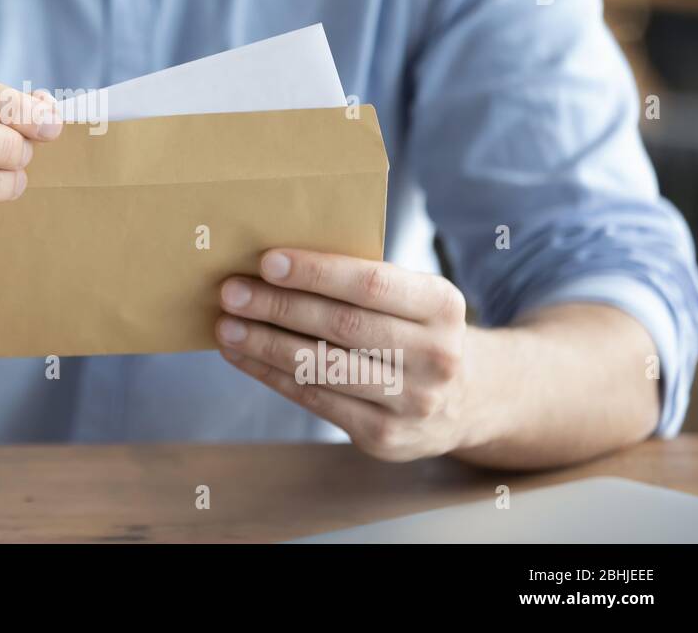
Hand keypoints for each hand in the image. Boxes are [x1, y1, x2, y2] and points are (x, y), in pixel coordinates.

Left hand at [215, 248, 469, 460]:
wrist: (471, 399)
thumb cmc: (417, 330)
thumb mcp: (414, 298)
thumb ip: (363, 282)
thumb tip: (274, 265)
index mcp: (442, 305)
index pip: (372, 284)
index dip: (317, 273)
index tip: (267, 261)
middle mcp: (436, 355)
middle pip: (342, 326)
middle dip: (278, 307)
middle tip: (231, 291)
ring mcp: (413, 401)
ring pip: (323, 368)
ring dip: (265, 345)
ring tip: (227, 326)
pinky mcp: (385, 437)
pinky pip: (316, 400)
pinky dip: (271, 375)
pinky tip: (243, 357)